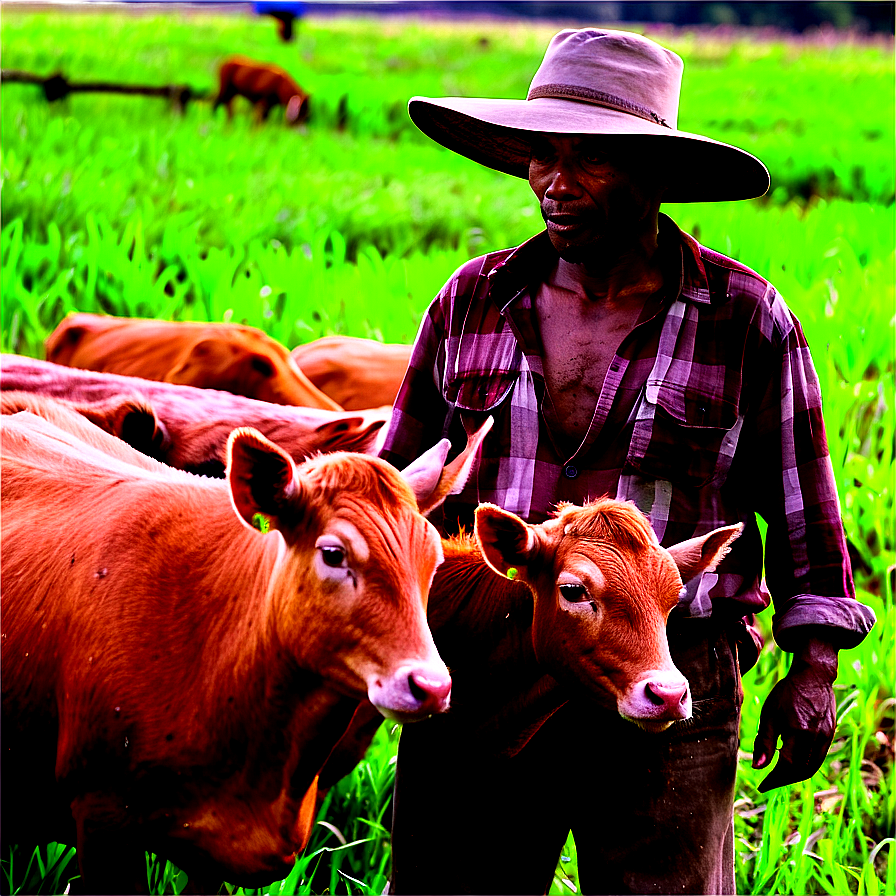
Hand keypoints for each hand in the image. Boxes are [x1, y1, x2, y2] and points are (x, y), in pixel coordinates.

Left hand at [752, 635, 838, 792]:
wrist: (813, 676)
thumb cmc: (787, 693)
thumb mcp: (769, 714)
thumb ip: (763, 741)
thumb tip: (757, 767)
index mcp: (799, 734)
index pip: (786, 767)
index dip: (773, 779)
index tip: (761, 785)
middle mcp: (816, 739)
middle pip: (801, 771)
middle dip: (784, 780)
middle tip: (769, 782)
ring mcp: (826, 738)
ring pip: (812, 766)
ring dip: (795, 775)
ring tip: (779, 775)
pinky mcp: (830, 734)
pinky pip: (818, 757)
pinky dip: (805, 764)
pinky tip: (793, 760)